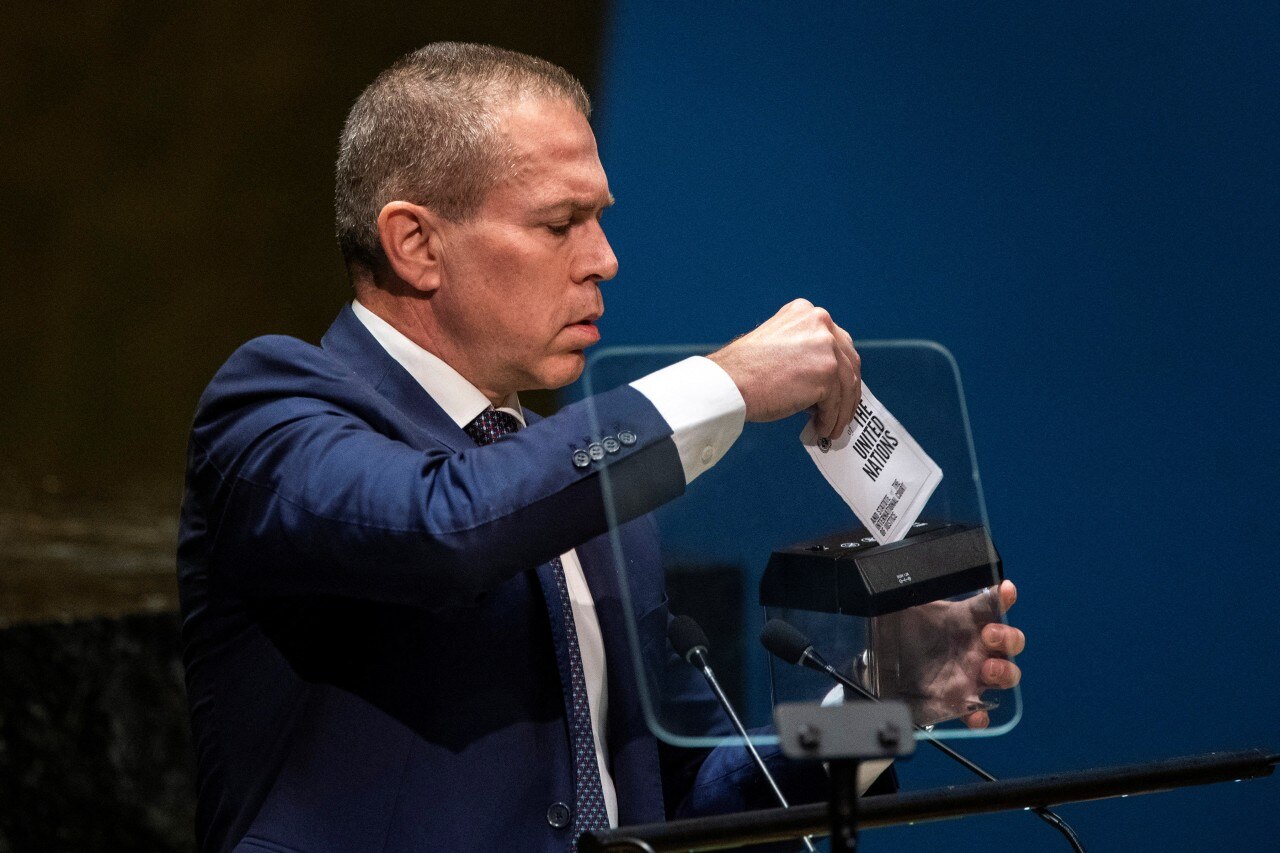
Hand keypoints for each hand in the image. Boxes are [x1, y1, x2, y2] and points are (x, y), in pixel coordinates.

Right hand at [707, 299, 860, 439]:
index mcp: (806, 313)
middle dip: (847, 391)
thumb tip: (824, 380)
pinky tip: (822, 428)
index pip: (837, 342)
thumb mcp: (778, 345)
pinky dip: (831, 419)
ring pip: (846, 385)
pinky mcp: (827, 372)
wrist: (728, 383)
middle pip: (848, 362)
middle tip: (841, 411)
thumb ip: (803, 351)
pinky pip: (836, 402)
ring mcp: (826, 346)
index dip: (841, 369)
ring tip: (831, 427)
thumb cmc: (744, 371)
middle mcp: (820, 323)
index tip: (840, 388)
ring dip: (840, 410)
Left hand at [868, 580, 1023, 728]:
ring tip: (988, 670)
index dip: (1003, 597)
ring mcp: (970, 675)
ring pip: (1006, 675)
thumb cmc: (896, 634)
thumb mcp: (901, 608)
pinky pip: (979, 712)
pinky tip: (975, 713)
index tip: (1006, 590)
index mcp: (963, 620)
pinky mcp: (959, 702)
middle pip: (1010, 642)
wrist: (878, 670)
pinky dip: (981, 715)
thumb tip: (907, 576)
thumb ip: (912, 592)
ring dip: (1005, 672)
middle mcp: (974, 647)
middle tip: (990, 636)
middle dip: (1009, 638)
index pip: (991, 605)